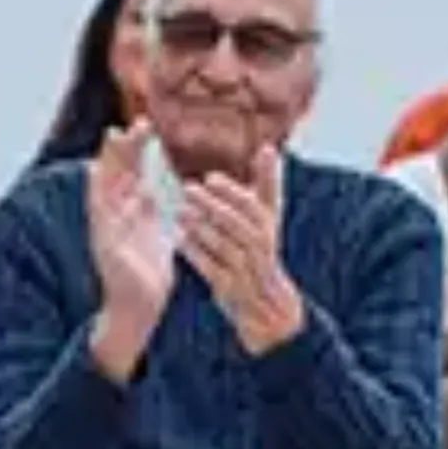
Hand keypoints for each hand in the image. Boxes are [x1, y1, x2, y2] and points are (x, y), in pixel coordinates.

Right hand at [85, 121, 175, 371]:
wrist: (141, 308)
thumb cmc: (148, 277)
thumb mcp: (157, 235)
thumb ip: (154, 213)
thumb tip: (154, 191)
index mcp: (133, 213)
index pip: (133, 173)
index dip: (137, 151)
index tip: (146, 126)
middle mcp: (117, 216)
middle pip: (120, 173)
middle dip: (126, 148)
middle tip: (137, 122)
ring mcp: (106, 227)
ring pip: (106, 186)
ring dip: (111, 161)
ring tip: (115, 135)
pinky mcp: (102, 241)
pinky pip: (96, 210)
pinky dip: (95, 190)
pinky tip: (94, 170)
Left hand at [180, 146, 303, 353]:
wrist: (266, 301)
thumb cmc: (262, 247)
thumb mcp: (269, 215)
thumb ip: (267, 181)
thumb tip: (267, 147)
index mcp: (267, 225)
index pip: (250, 204)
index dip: (231, 191)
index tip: (210, 178)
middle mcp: (259, 245)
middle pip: (234, 222)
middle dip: (211, 205)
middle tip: (187, 189)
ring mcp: (245, 267)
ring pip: (223, 245)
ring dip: (200, 228)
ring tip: (180, 212)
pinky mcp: (229, 287)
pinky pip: (211, 268)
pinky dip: (195, 254)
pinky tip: (178, 241)